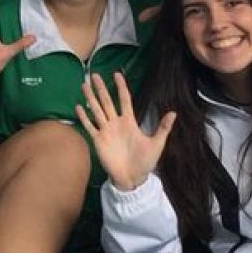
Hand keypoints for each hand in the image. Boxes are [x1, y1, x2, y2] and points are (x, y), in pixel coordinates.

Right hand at [74, 71, 174, 191]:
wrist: (132, 178)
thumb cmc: (145, 162)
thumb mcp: (156, 144)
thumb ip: (163, 128)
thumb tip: (174, 113)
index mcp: (129, 121)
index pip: (124, 99)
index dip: (121, 87)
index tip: (117, 74)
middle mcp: (116, 123)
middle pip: (107, 101)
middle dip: (101, 88)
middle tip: (94, 75)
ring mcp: (106, 131)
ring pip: (96, 110)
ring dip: (90, 98)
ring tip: (84, 85)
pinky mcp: (98, 140)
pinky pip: (90, 126)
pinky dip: (84, 117)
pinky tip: (78, 107)